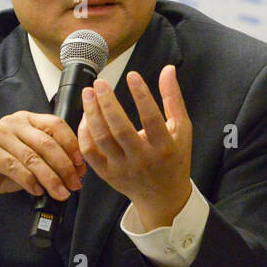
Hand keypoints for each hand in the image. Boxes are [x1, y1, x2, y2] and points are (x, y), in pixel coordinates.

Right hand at [0, 112, 84, 216]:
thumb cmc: (2, 168)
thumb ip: (50, 159)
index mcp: (28, 119)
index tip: (81, 165)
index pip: (57, 125)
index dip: (72, 145)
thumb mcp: (30, 160)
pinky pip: (15, 167)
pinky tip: (37, 191)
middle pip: (47, 142)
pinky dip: (30, 181)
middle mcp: (14, 122)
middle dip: (65, 166)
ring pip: (33, 157)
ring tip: (60, 192)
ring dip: (50, 178)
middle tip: (74, 183)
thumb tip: (77, 170)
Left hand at [78, 66, 192, 229]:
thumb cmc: (174, 158)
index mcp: (164, 147)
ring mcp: (122, 168)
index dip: (141, 95)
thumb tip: (168, 69)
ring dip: (92, 114)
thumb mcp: (181, 130)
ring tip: (88, 94)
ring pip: (101, 139)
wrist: (164, 197)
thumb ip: (173, 99)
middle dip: (108, 103)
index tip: (132, 75)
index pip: (151, 118)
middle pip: (120, 129)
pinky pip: (90, 153)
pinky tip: (86, 117)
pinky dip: (85, 134)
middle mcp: (142, 159)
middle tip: (100, 83)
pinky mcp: (108, 175)